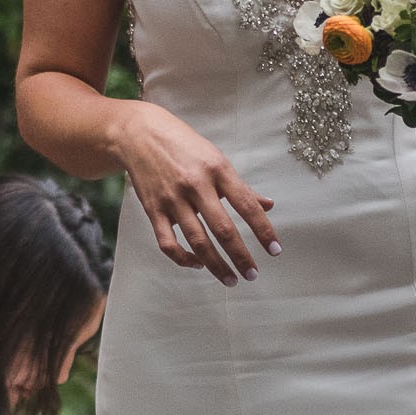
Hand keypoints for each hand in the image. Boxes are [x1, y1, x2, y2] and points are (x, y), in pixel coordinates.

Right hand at [110, 101, 278, 284]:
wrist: (140, 134)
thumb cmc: (184, 146)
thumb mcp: (216, 159)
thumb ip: (241, 187)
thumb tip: (267, 206)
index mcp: (217, 169)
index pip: (247, 205)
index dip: (263, 230)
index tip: (275, 250)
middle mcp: (195, 184)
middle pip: (223, 229)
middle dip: (241, 256)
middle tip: (253, 275)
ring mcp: (172, 199)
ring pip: (197, 241)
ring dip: (216, 266)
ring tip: (230, 280)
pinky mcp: (153, 209)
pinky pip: (168, 243)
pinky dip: (183, 259)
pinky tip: (197, 264)